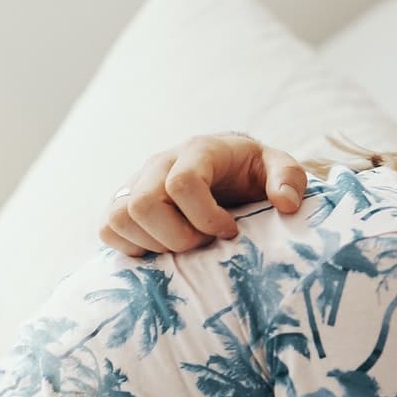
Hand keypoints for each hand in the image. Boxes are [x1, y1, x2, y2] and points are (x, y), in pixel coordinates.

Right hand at [99, 133, 307, 255]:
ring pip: (119, 218)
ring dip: (154, 243)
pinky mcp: (121, 203)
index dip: (205, 217)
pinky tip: (163, 246)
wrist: (225, 168)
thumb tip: (286, 203)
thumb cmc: (250, 171)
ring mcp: (136, 182)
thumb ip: (289, 178)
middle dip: (178, 236)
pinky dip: (132, 247)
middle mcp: (160, 163)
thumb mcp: (277, 167)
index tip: (230, 231)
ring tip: (185, 245)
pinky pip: (108, 229)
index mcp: (199, 150)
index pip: (182, 183)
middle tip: (205, 243)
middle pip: (145, 204)